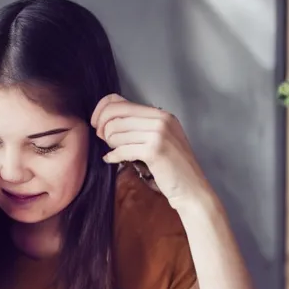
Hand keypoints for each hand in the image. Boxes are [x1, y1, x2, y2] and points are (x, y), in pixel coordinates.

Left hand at [91, 94, 215, 210]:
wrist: (191, 188)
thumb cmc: (171, 166)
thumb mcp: (158, 138)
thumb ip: (137, 125)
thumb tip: (106, 117)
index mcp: (160, 113)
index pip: (119, 101)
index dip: (101, 111)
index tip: (96, 124)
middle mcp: (161, 119)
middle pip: (114, 115)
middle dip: (103, 129)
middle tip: (104, 141)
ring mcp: (159, 134)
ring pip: (115, 132)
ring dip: (110, 144)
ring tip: (116, 152)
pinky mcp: (154, 150)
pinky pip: (121, 149)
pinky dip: (113, 156)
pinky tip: (111, 159)